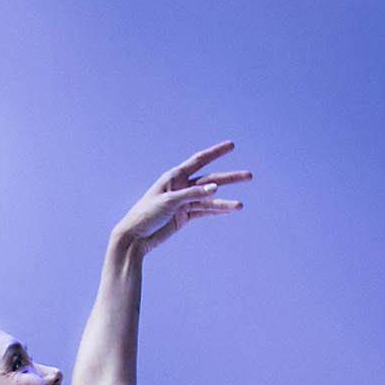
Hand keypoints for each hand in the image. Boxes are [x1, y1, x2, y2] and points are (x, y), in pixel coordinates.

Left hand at [113, 141, 250, 252]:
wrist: (135, 238)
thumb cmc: (146, 215)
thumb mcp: (169, 202)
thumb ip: (192, 194)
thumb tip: (216, 188)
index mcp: (174, 176)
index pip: (199, 160)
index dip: (216, 152)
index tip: (232, 145)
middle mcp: (181, 186)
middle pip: (210, 180)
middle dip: (230, 178)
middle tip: (249, 176)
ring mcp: (184, 202)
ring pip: (209, 199)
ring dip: (225, 202)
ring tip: (240, 205)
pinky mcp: (184, 216)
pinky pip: (204, 212)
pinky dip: (216, 211)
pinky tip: (230, 210)